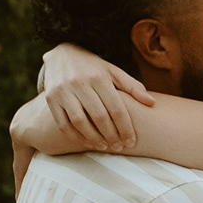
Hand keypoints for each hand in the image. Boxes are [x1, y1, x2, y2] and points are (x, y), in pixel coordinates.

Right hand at [38, 46, 153, 151]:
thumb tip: (152, 103)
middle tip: (119, 148)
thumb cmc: (93, 67)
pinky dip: (75, 137)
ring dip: (94, 139)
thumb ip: (132, 86)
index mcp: (99, 76)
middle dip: (111, 135)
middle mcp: (79, 82)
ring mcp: (63, 91)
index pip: (116, 107)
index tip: (131, 142)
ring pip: (80, 122)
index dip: (125, 127)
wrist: (62, 54)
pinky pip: (63, 123)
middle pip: (99, 116)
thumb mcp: (113, 71)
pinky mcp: (50, 98)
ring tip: (104, 147)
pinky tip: (87, 143)